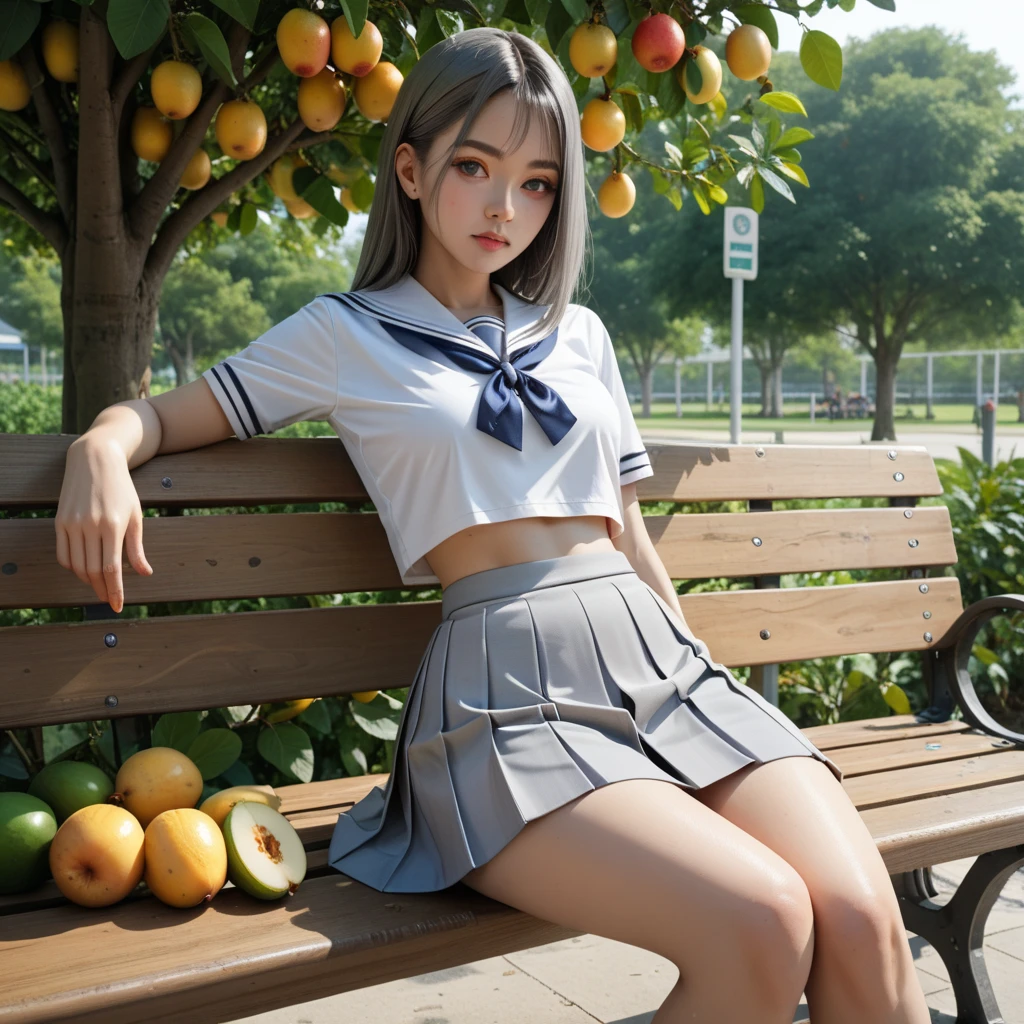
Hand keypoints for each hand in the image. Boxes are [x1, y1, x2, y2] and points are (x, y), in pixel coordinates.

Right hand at [54, 438, 153, 612]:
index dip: (115, 590)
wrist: (95, 461)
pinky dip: (73, 568)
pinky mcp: (59, 522)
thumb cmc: (121, 489)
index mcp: (113, 526)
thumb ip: (137, 547)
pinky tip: (84, 570)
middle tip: (109, 599)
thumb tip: (144, 573)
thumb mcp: (136, 515)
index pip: (112, 568)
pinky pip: (63, 554)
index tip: (118, 605)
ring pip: (77, 566)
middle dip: (102, 589)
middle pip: (94, 571)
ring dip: (88, 581)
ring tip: (99, 586)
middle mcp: (90, 526)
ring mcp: (72, 524)